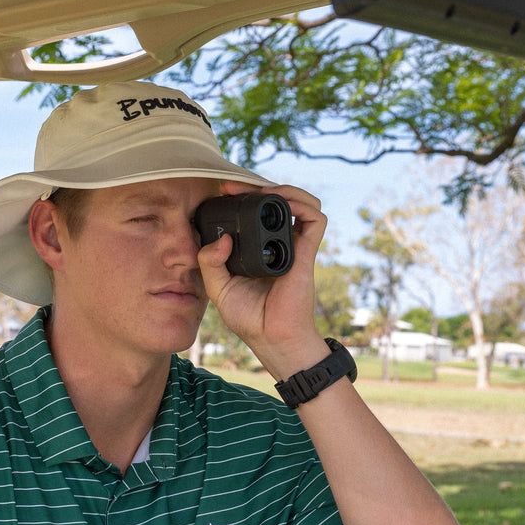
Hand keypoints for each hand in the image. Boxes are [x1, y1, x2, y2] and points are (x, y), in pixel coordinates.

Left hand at [197, 181, 331, 379]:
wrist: (272, 338)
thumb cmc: (248, 317)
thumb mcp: (218, 287)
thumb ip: (210, 262)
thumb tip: (222, 238)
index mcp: (257, 248)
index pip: (256, 212)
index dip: (243, 196)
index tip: (222, 191)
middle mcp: (277, 243)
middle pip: (276, 201)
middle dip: (257, 186)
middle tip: (231, 186)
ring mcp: (294, 246)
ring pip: (302, 202)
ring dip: (284, 189)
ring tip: (263, 191)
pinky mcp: (306, 252)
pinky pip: (315, 219)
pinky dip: (303, 204)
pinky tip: (283, 203)